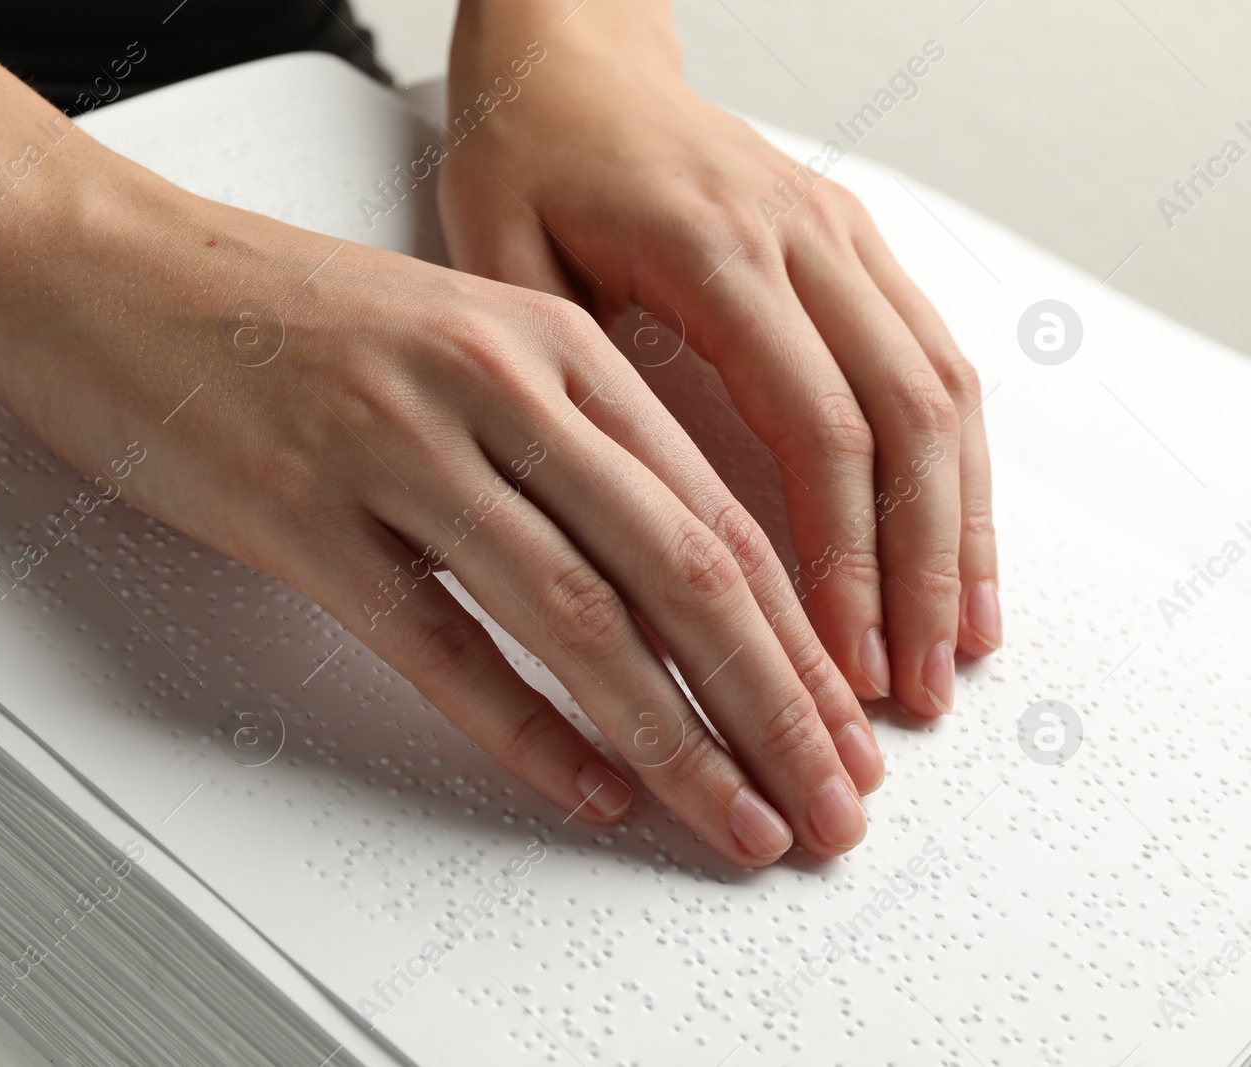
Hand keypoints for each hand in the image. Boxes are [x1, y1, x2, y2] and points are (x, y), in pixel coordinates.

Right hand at [0, 168, 884, 865]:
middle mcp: (494, 386)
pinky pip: (436, 644)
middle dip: (778, 707)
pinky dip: (522, 729)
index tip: (843, 725)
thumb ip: (564, 440)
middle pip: (683, 570)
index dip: (802, 637)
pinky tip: (583, 786)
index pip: (721, 512)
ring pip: (580, 615)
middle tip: (828, 802)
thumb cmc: (276, 312)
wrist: (105, 265)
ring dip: (678, 738)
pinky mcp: (301, 515)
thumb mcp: (458, 341)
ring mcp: (397, 449)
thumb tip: (665, 578)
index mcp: (551, 343)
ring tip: (734, 818)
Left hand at [439, 0, 1000, 718]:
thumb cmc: (523, 152)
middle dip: (919, 573)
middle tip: (909, 696)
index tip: (835, 664)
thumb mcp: (499, 258)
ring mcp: (842, 238)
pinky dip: (961, 470)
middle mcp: (801, 236)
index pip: (814, 426)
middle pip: (906, 422)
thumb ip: (559, 383)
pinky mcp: (854, 249)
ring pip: (943, 395)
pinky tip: (959, 551)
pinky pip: (934, 362)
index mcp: (713, 247)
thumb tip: (608, 537)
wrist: (571, 52)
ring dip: (960, 532)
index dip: (840, 558)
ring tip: (955, 650)